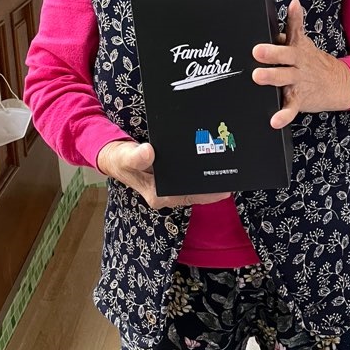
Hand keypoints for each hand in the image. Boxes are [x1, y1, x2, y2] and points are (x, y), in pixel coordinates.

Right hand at [96, 139, 230, 210]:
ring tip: (230, 160)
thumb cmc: (119, 159)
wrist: (114, 156)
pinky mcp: (173, 173)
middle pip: (196, 189)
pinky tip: (213, 153)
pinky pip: (191, 172)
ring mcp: (171, 184)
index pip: (190, 197)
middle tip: (234, 168)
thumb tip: (149, 152)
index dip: (208, 193)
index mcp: (159, 195)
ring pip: (196, 181)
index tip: (226, 188)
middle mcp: (168, 192)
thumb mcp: (124, 157)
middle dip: (214, 180)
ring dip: (210, 173)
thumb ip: (135, 157)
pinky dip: (201, 165)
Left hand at [252, 0, 349, 129]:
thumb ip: (294, 25)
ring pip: (285, 79)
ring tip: (259, 77)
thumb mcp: (304, 43)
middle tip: (257, 50)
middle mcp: (299, 63)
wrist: (341, 84)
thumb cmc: (314, 62)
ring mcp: (299, 81)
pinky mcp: (300, 99)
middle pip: (286, 55)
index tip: (292, 6)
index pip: (296, 30)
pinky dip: (283, 115)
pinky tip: (274, 120)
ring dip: (273, 78)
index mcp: (298, 48)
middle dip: (272, 52)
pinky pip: (290, 108)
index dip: (294, 17)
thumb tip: (293, 4)